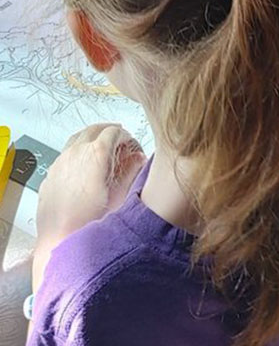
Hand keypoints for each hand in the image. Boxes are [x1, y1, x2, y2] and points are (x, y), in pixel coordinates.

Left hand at [35, 125, 145, 249]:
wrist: (60, 241)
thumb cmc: (88, 223)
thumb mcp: (120, 196)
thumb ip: (131, 171)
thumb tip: (137, 160)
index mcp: (96, 153)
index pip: (115, 131)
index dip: (126, 136)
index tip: (131, 145)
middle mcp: (75, 153)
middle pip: (94, 129)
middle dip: (108, 131)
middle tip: (118, 139)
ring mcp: (60, 163)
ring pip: (76, 138)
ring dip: (91, 139)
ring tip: (100, 149)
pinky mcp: (50, 175)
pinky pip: (65, 154)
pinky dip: (77, 152)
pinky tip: (83, 167)